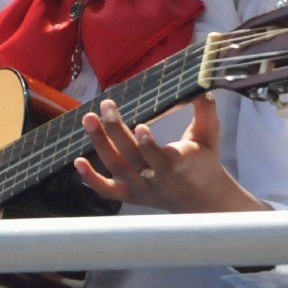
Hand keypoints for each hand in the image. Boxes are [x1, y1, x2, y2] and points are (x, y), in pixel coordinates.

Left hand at [74, 94, 262, 213]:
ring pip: (118, 169)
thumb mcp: (210, 136)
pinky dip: (91, 179)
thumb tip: (200, 87)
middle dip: (116, 132)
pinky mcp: (131, 197)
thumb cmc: (205, 161)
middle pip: (133, 158)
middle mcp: (158, 180)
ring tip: (89, 119)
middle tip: (106, 106)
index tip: (139, 127)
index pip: (163, 158)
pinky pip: (108, 190)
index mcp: (180, 164)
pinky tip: (77, 162)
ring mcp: (142, 190)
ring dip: (101, 145)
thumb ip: (206, 112)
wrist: (201, 200)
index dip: (150, 146)